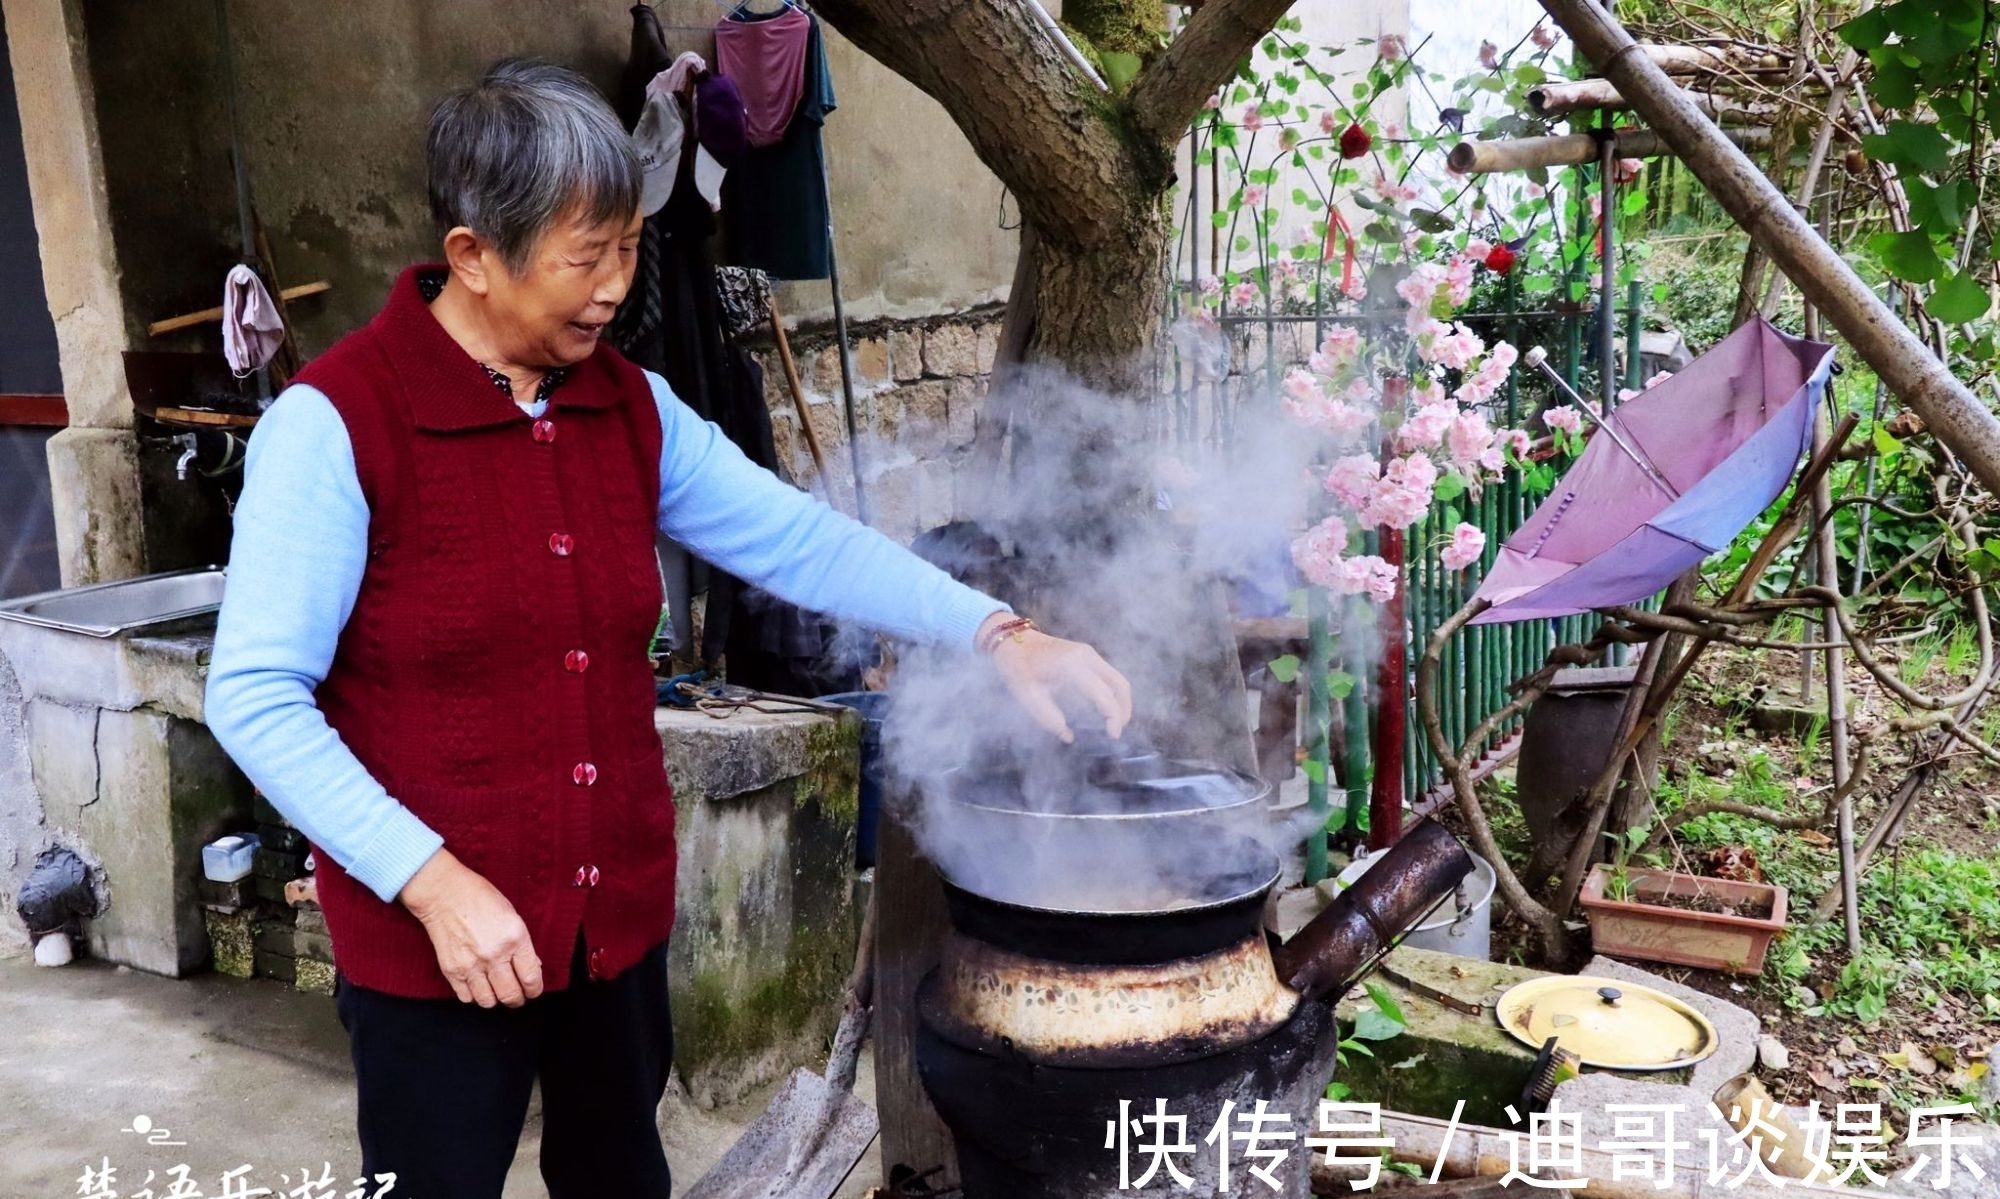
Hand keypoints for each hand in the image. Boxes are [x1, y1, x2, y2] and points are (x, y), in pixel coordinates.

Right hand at [397, 849, 543, 1007]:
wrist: (444, 893)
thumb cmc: (480, 898)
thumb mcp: (512, 915)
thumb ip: (522, 944)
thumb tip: (532, 967)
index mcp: (515, 938)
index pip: (531, 978)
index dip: (535, 990)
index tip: (533, 991)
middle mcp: (494, 955)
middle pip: (511, 995)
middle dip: (517, 1000)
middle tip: (517, 996)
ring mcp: (471, 965)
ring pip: (489, 1001)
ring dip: (495, 999)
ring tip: (496, 991)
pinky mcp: (452, 971)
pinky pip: (467, 997)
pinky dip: (474, 996)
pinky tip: (477, 985)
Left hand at [980, 613, 1133, 742]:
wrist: (1012, 639)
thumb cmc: (1017, 667)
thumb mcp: (1028, 696)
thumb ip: (1049, 719)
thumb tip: (1068, 737)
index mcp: (1073, 667)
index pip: (1103, 694)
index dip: (1113, 717)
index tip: (1112, 736)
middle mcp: (1087, 657)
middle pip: (1119, 684)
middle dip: (1123, 710)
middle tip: (1116, 731)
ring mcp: (1089, 653)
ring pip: (1117, 678)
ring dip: (1121, 701)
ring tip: (1114, 722)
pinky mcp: (1087, 653)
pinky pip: (1109, 674)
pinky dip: (1114, 692)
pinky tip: (1106, 707)